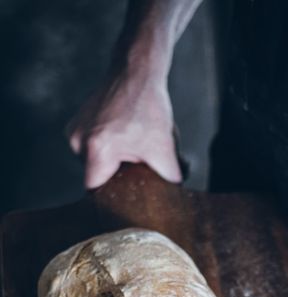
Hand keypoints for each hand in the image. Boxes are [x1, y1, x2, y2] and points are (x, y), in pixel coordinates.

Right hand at [67, 69, 181, 188]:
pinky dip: (107, 148)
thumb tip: (175, 195)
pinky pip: (90, 148)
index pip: (96, 192)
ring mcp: (74, 131)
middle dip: (117, 177)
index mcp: (96, 150)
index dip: (112, 197)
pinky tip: (123, 137)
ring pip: (94, 162)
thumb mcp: (165, 147)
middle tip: (137, 169)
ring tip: (132, 147)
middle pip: (97, 177)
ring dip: (112, 161)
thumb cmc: (148, 106)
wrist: (136, 70)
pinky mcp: (76, 123)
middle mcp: (78, 141)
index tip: (128, 195)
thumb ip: (171, 177)